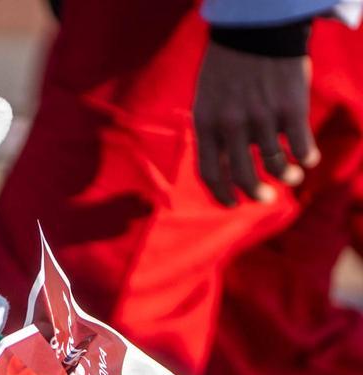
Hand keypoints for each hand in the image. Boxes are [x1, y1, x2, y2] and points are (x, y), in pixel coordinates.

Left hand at [193, 42, 318, 205]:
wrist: (256, 30)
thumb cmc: (229, 66)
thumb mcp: (206, 98)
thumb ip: (212, 129)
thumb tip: (223, 165)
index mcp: (206, 124)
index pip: (211, 172)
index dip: (222, 194)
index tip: (233, 203)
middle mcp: (231, 126)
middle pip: (243, 176)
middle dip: (255, 193)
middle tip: (265, 199)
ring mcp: (261, 118)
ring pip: (275, 163)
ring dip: (286, 176)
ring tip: (292, 177)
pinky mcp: (290, 108)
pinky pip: (300, 146)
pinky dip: (307, 157)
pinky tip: (308, 158)